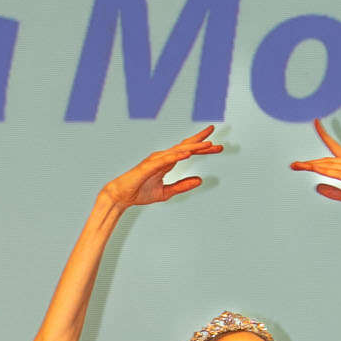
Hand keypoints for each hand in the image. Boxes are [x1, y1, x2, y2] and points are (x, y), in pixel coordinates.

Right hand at [99, 126, 221, 211]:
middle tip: (219, 144)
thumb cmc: (139, 192)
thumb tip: (199, 180)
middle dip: (202, 144)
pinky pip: (166, 160)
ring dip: (194, 147)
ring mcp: (156, 160)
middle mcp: (163, 157)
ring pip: (179, 151)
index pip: (187, 151)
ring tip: (208, 145)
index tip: (216, 146)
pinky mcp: (149, 166)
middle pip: (186, 147)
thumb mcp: (166, 192)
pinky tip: (188, 153)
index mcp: (167, 162)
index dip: (201, 147)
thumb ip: (182, 186)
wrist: (121, 196)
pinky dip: (177, 155)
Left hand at [290, 119, 340, 220]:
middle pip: (328, 160)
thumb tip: (318, 187)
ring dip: (315, 166)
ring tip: (300, 167)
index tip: (316, 122)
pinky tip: (316, 169)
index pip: (335, 147)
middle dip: (310, 163)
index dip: (325, 135)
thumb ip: (335, 192)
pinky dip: (328, 171)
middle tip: (294, 165)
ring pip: (332, 166)